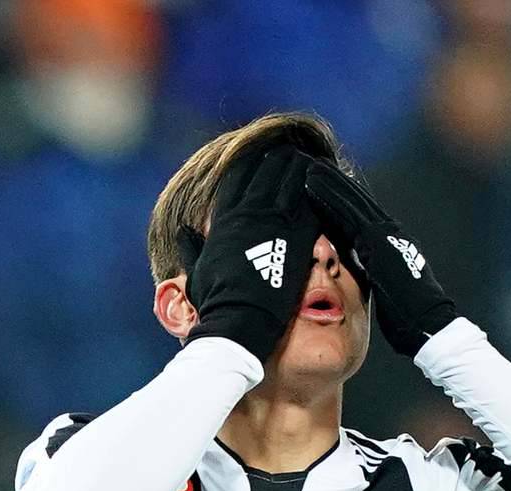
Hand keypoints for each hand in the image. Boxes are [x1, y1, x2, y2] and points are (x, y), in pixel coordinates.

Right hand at [179, 146, 319, 361]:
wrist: (241, 319)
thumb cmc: (217, 303)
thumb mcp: (197, 272)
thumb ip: (191, 249)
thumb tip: (183, 233)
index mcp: (224, 219)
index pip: (237, 175)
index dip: (252, 161)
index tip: (265, 155)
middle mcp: (248, 214)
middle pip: (267, 170)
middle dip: (281, 159)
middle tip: (295, 152)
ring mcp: (274, 221)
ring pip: (291, 179)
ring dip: (302, 167)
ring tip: (313, 160)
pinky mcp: (298, 234)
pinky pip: (311, 200)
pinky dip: (318, 187)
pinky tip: (327, 181)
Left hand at [305, 162, 456, 355]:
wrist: (428, 324)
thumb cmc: (409, 321)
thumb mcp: (388, 293)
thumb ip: (375, 277)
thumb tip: (365, 277)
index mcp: (392, 247)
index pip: (363, 218)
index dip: (345, 203)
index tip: (327, 190)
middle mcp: (391, 234)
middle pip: (358, 203)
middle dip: (337, 185)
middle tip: (315, 167)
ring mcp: (385, 235)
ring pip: (352, 201)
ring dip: (331, 183)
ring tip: (310, 168)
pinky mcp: (376, 240)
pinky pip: (347, 211)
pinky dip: (330, 196)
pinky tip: (312, 184)